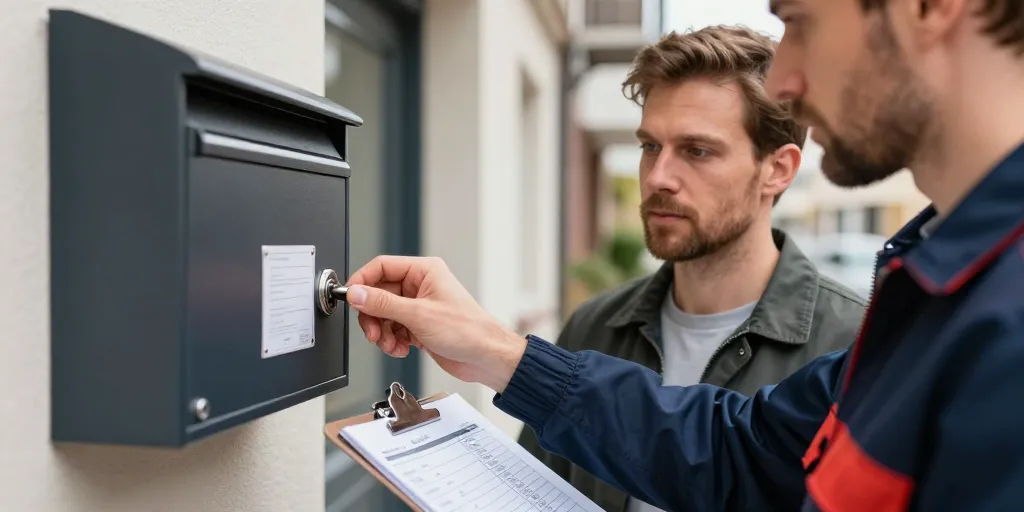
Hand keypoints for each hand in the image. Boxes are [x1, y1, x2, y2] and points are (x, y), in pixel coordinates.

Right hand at [344, 255, 527, 391]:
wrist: (485, 357)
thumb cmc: (468, 330)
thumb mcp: (419, 315)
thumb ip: (383, 304)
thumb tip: (357, 294)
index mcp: (424, 271)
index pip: (382, 267)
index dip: (362, 281)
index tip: (351, 298)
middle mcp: (420, 286)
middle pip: (379, 294)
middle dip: (373, 316)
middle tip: (373, 332)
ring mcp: (419, 306)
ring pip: (384, 314)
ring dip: (383, 332)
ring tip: (390, 344)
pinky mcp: (419, 325)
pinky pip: (393, 329)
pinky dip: (392, 341)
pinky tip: (401, 348)